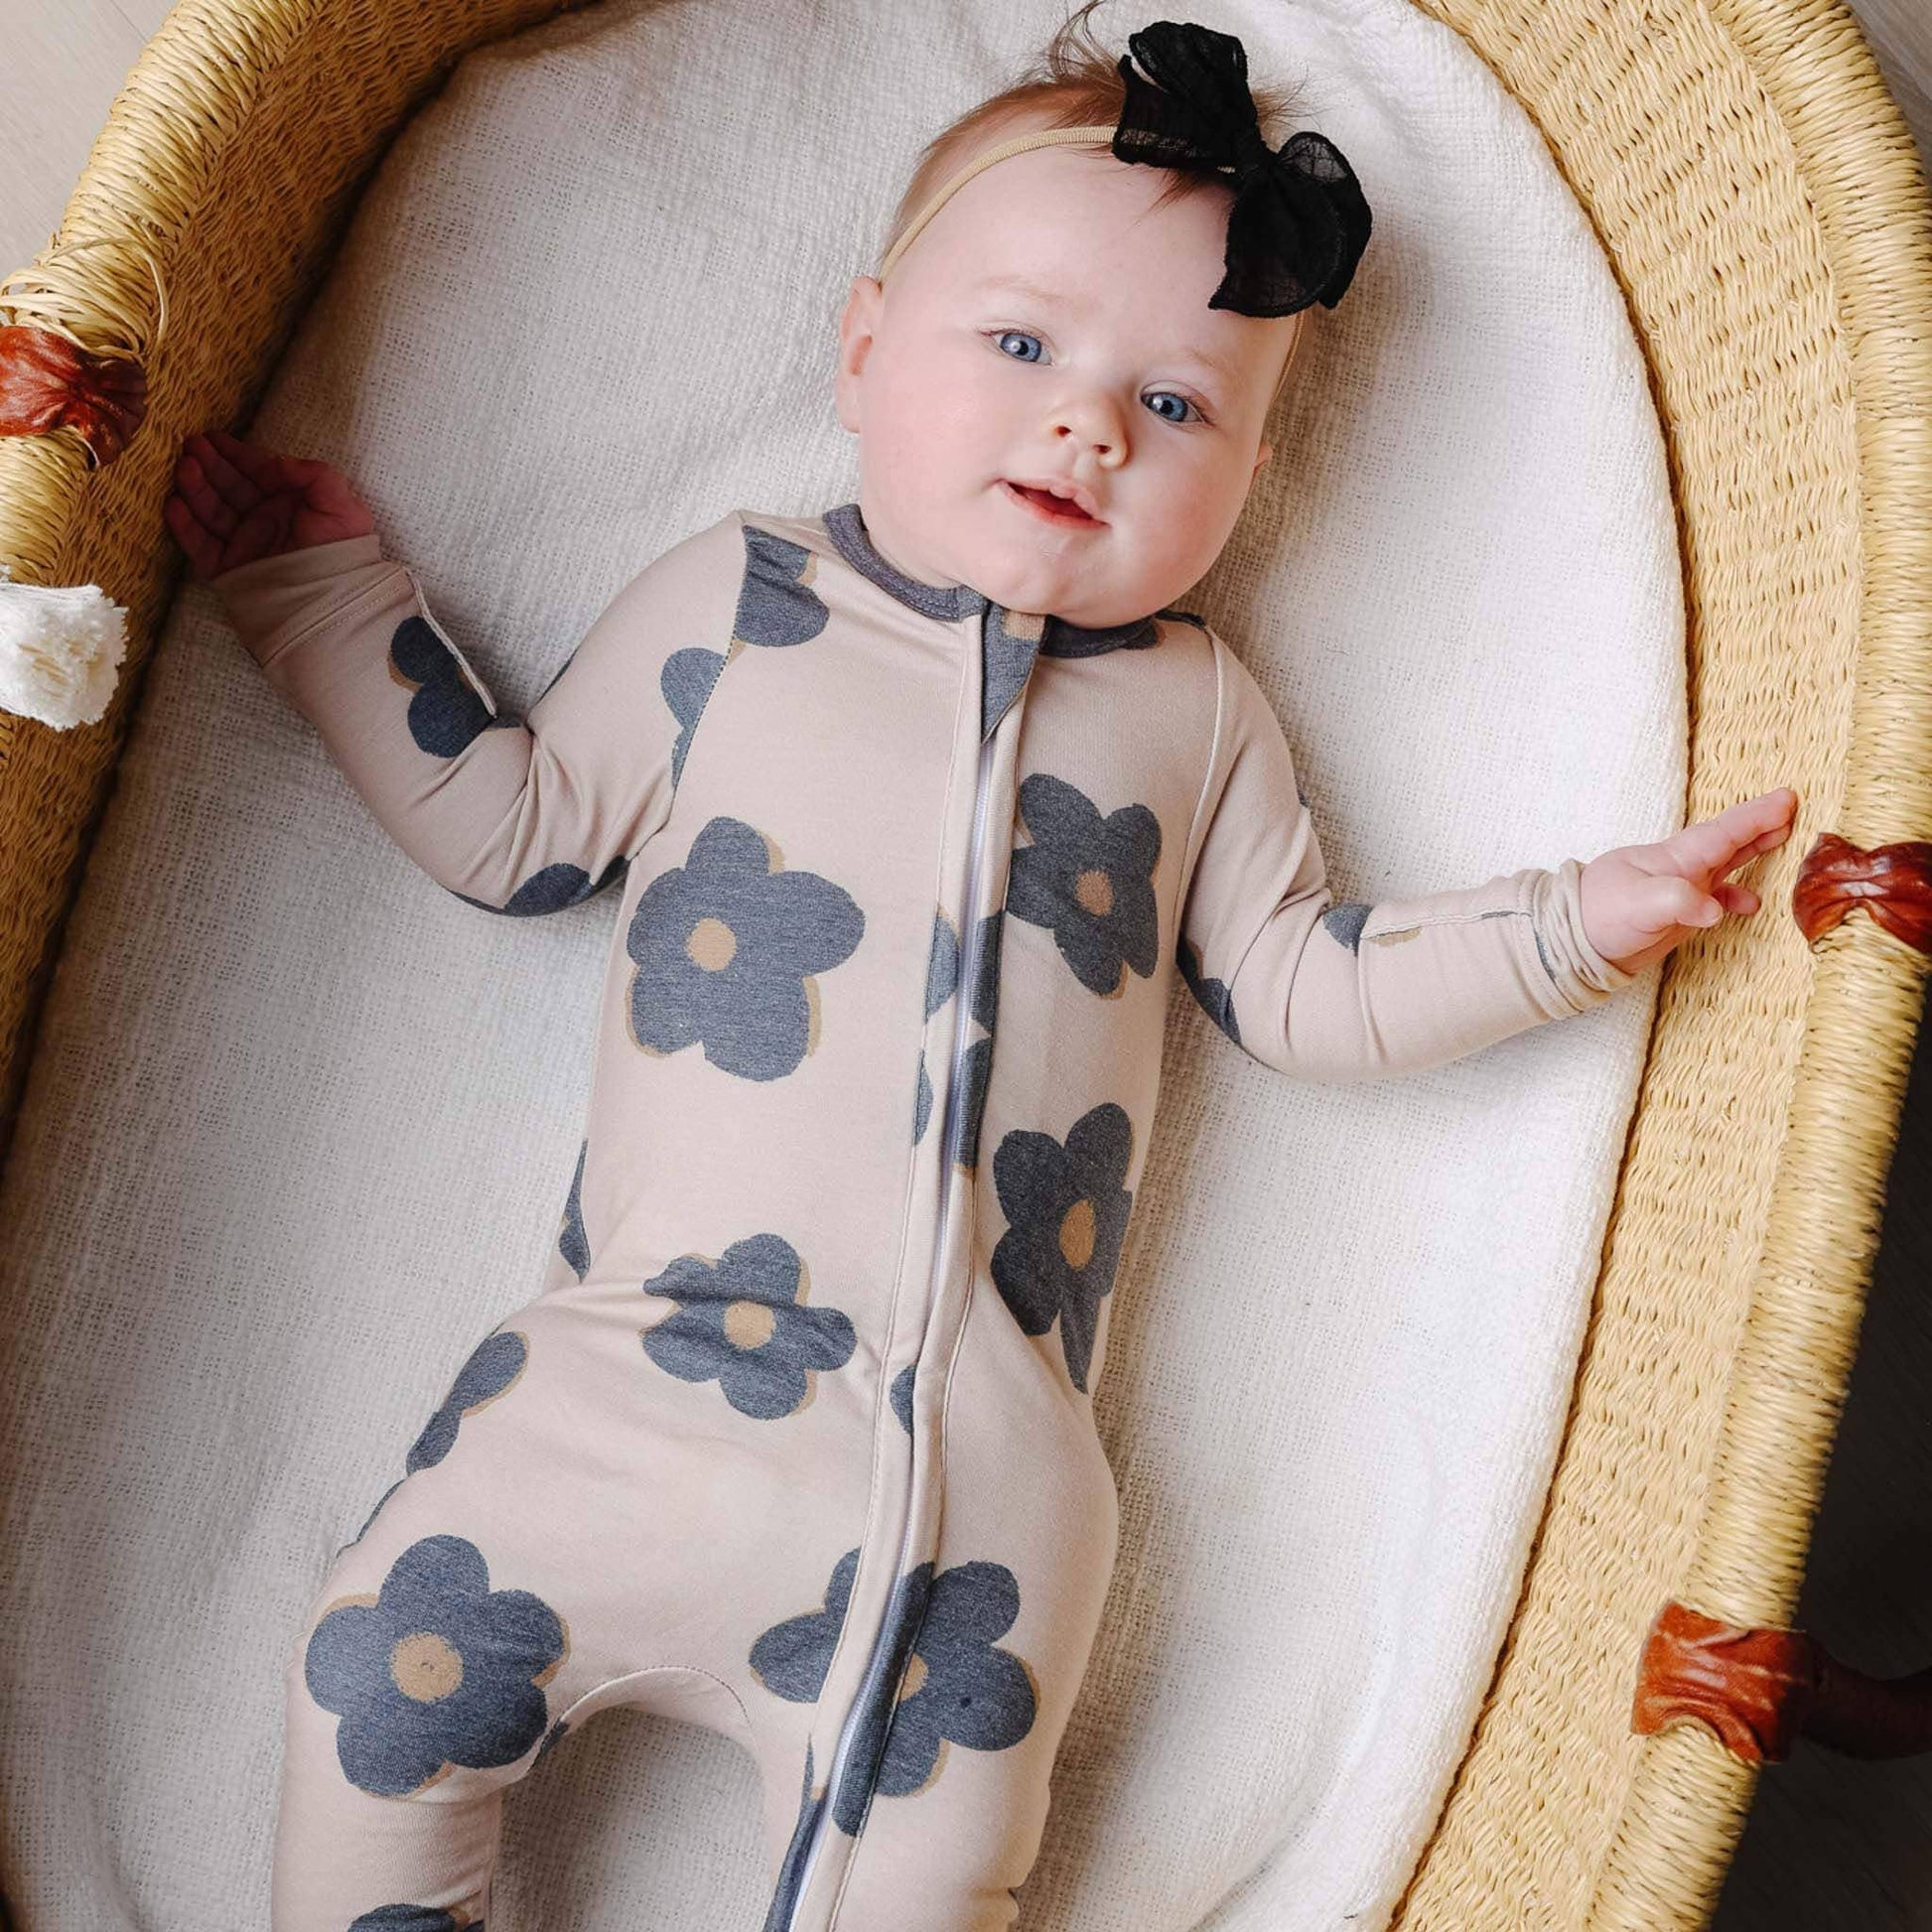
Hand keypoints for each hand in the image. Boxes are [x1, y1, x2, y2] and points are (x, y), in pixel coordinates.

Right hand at [164, 428, 375, 581]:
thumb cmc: (344, 551)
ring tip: (183, 470)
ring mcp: (246, 546)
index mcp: (289, 504)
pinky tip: (174, 505)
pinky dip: (186, 527)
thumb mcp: (341, 506)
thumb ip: (313, 474)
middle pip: (230, 488)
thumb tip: (275, 461)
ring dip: (195, 490)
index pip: (256, 473)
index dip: (234, 454)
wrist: (336, 603)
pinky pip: (201, 546)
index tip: (210, 436)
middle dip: (208, 465)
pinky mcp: (230, 570)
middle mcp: (265, 522)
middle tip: (188, 446)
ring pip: (213, 512)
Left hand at [1578, 787, 1799, 974]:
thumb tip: (1713, 911)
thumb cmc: (1600, 916)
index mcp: (1675, 857)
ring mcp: (1681, 889)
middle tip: (1792, 806)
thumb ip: (1676, 902)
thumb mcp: (1638, 905)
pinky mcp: (1678, 913)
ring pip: (1726, 863)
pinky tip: (1750, 905)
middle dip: (1759, 823)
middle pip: (1728, 840)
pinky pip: (1716, 899)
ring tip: (1783, 838)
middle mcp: (1681, 868)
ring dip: (1753, 851)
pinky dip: (1735, 898)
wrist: (1573, 944)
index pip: (1723, 832)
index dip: (1756, 816)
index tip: (1787, 799)